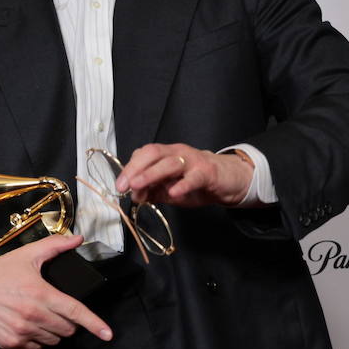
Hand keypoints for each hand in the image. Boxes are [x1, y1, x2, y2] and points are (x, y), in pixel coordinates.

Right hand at [0, 234, 111, 348]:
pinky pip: (34, 348)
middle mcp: (33, 314)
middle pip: (66, 329)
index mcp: (41, 293)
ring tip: (38, 317)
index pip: (75, 312)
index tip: (108, 334)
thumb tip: (78, 239)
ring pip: (52, 340)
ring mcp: (21, 330)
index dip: (95, 324)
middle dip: (66, 322)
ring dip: (51, 332)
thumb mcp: (27, 255)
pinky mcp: (10, 341)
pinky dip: (34, 340)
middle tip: (53, 309)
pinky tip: (25, 326)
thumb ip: (55, 246)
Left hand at [115, 144, 253, 207]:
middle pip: (152, 153)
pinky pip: (194, 177)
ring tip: (138, 186)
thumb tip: (134, 196)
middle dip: (135, 168)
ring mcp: (193, 161)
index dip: (129, 168)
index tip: (120, 186)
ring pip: (169, 163)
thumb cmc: (196, 182)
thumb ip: (152, 191)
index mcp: (165, 154)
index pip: (142, 155)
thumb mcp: (170, 189)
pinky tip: (173, 192)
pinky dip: (182, 184)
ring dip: (151, 174)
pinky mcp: (207, 172)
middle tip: (124, 185)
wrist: (228, 180)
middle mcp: (177, 153)